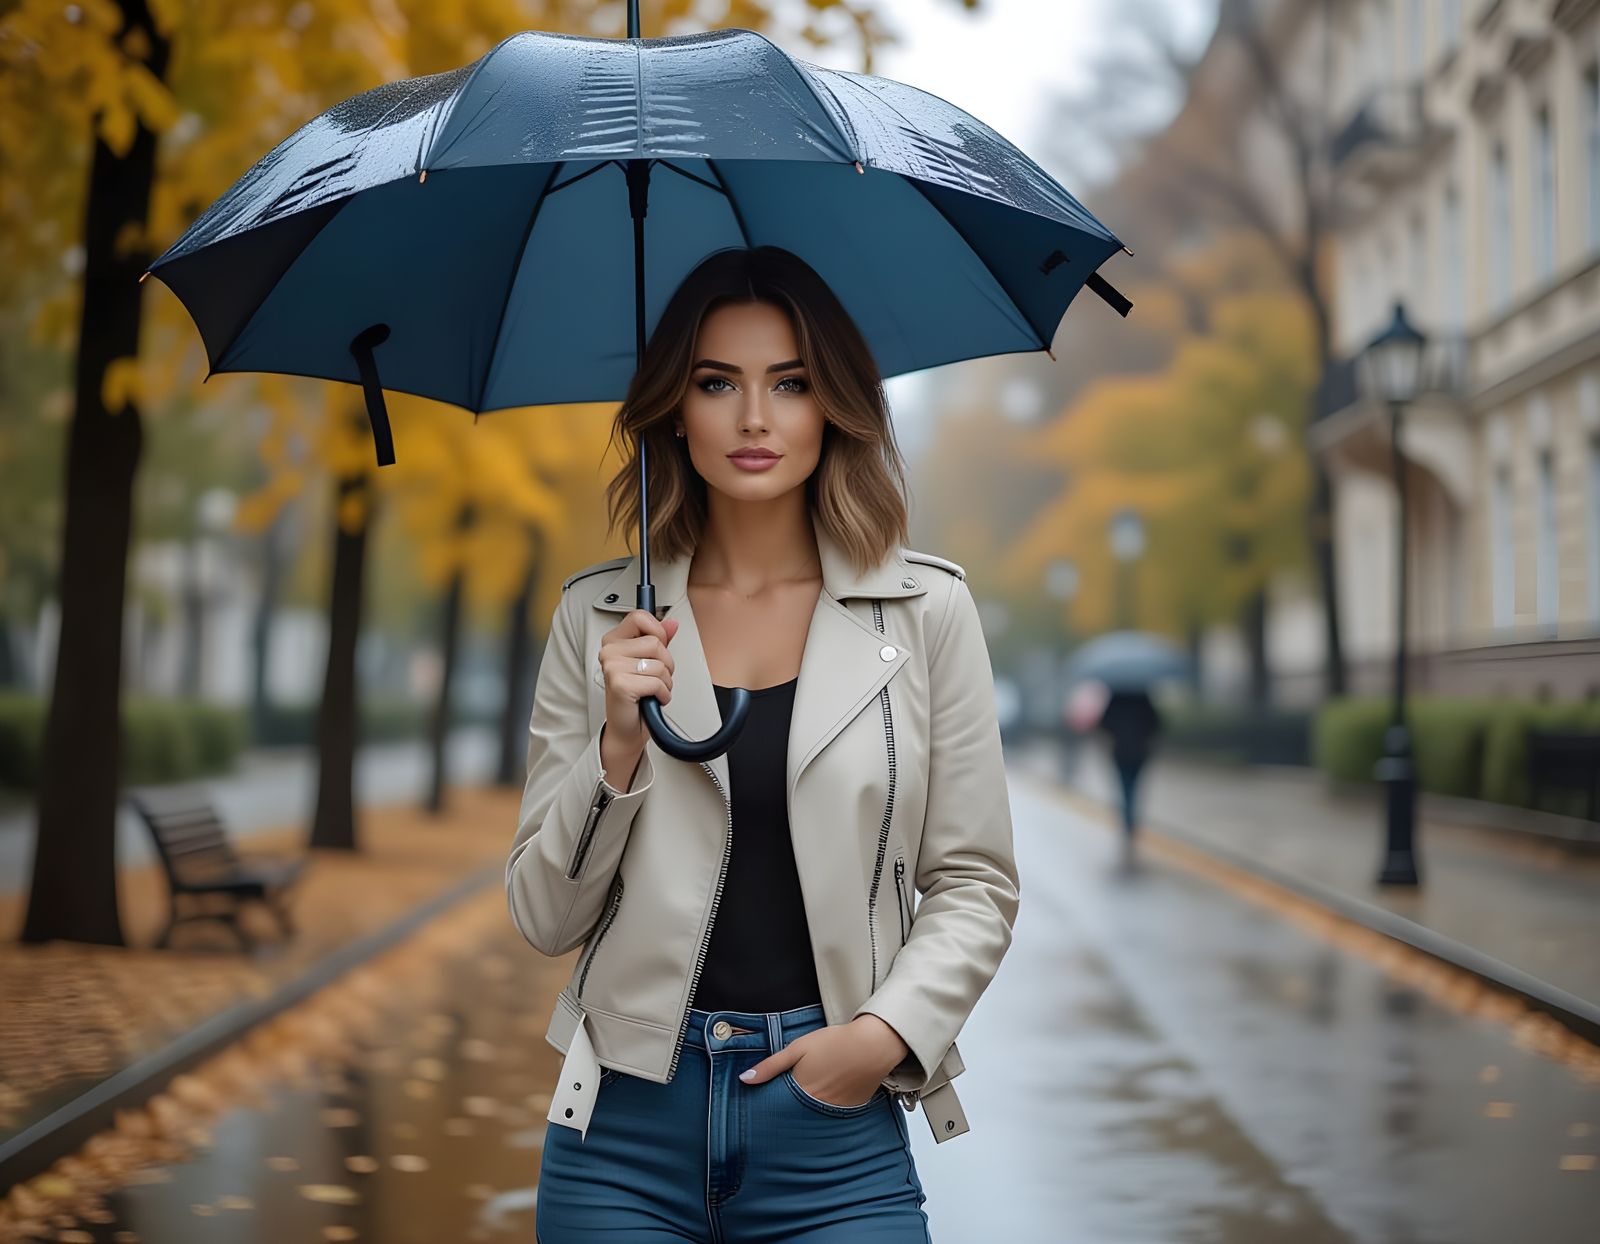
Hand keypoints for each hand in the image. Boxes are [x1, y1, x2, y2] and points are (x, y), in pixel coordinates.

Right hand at [599, 609, 678, 759]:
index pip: (640, 617)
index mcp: (614, 641)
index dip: (658, 631)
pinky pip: (657, 682)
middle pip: (656, 643)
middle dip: (666, 663)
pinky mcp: (620, 684)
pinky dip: (663, 694)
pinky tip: (653, 698)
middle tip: (654, 677)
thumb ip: (660, 640)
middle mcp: (609, 651)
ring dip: (665, 681)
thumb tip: (672, 624)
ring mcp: (612, 667)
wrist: (627, 727)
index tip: (659, 646)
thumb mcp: (649, 662)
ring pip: (660, 664)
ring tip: (652, 689)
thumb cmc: (636, 696)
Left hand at [737, 1015, 908, 1106]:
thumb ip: (771, 1066)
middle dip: (785, 1114)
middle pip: (794, 1116)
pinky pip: (832, 1116)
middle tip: (779, 1111)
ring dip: (805, 1114)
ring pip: (812, 1118)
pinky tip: (827, 1098)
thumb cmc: (834, 1042)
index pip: (777, 1108)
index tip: (759, 1111)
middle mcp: (816, 1106)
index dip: (768, 1109)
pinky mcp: (850, 1111)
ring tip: (805, 1103)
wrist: (873, 1045)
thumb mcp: (798, 1048)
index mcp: (800, 1091)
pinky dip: (826, 1110)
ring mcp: (834, 1111)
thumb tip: (744, 1079)